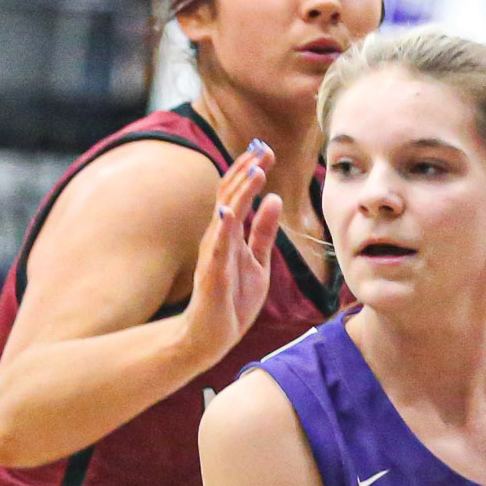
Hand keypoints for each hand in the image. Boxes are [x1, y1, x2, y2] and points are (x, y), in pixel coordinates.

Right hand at [181, 141, 283, 370]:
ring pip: (224, 215)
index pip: (238, 194)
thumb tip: (274, 198)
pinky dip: (223, 229)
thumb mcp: (257, 262)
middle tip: (264, 149)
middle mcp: (218, 237)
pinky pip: (217, 249)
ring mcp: (213, 254)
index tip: (267, 150)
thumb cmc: (232, 300)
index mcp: (230, 233)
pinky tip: (229, 212)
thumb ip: (263, 231)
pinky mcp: (211, 275)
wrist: (211, 336)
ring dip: (239, 192)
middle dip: (246, 171)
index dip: (251, 171)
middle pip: (230, 195)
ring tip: (255, 171)